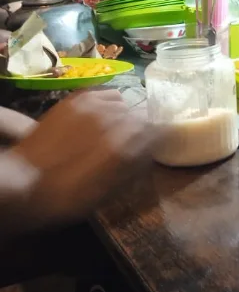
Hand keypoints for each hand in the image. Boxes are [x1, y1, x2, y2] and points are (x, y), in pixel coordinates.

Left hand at [8, 90, 159, 228]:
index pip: (159, 131)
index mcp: (129, 143)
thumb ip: (137, 166)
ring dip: (124, 116)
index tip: (156, 149)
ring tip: (113, 131)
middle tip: (132, 145)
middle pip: (143, 116)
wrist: (25, 182)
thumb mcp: (112, 191)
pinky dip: (108, 105)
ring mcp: (95, 105)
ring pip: (125, 104)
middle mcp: (116, 118)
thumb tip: (153, 151)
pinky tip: (100, 118)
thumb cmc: (70, 196)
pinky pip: (106, 95)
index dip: (159, 140)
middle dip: (142, 129)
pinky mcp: (77, 99)